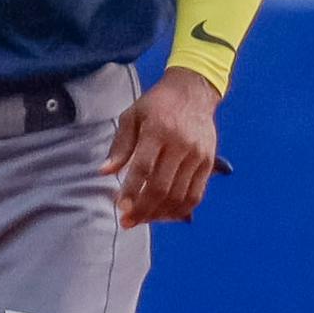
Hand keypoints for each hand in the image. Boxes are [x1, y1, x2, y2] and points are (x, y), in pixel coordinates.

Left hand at [108, 67, 220, 226]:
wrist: (193, 91)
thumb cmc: (158, 104)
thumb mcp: (132, 115)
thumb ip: (120, 145)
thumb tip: (105, 172)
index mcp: (158, 130)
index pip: (143, 168)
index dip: (131, 191)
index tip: (120, 208)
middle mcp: (180, 144)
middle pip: (162, 187)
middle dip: (143, 209)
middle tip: (128, 221)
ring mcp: (197, 155)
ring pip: (179, 195)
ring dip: (160, 213)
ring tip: (144, 219)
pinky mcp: (208, 162)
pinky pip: (196, 194)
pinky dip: (180, 210)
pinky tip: (166, 214)